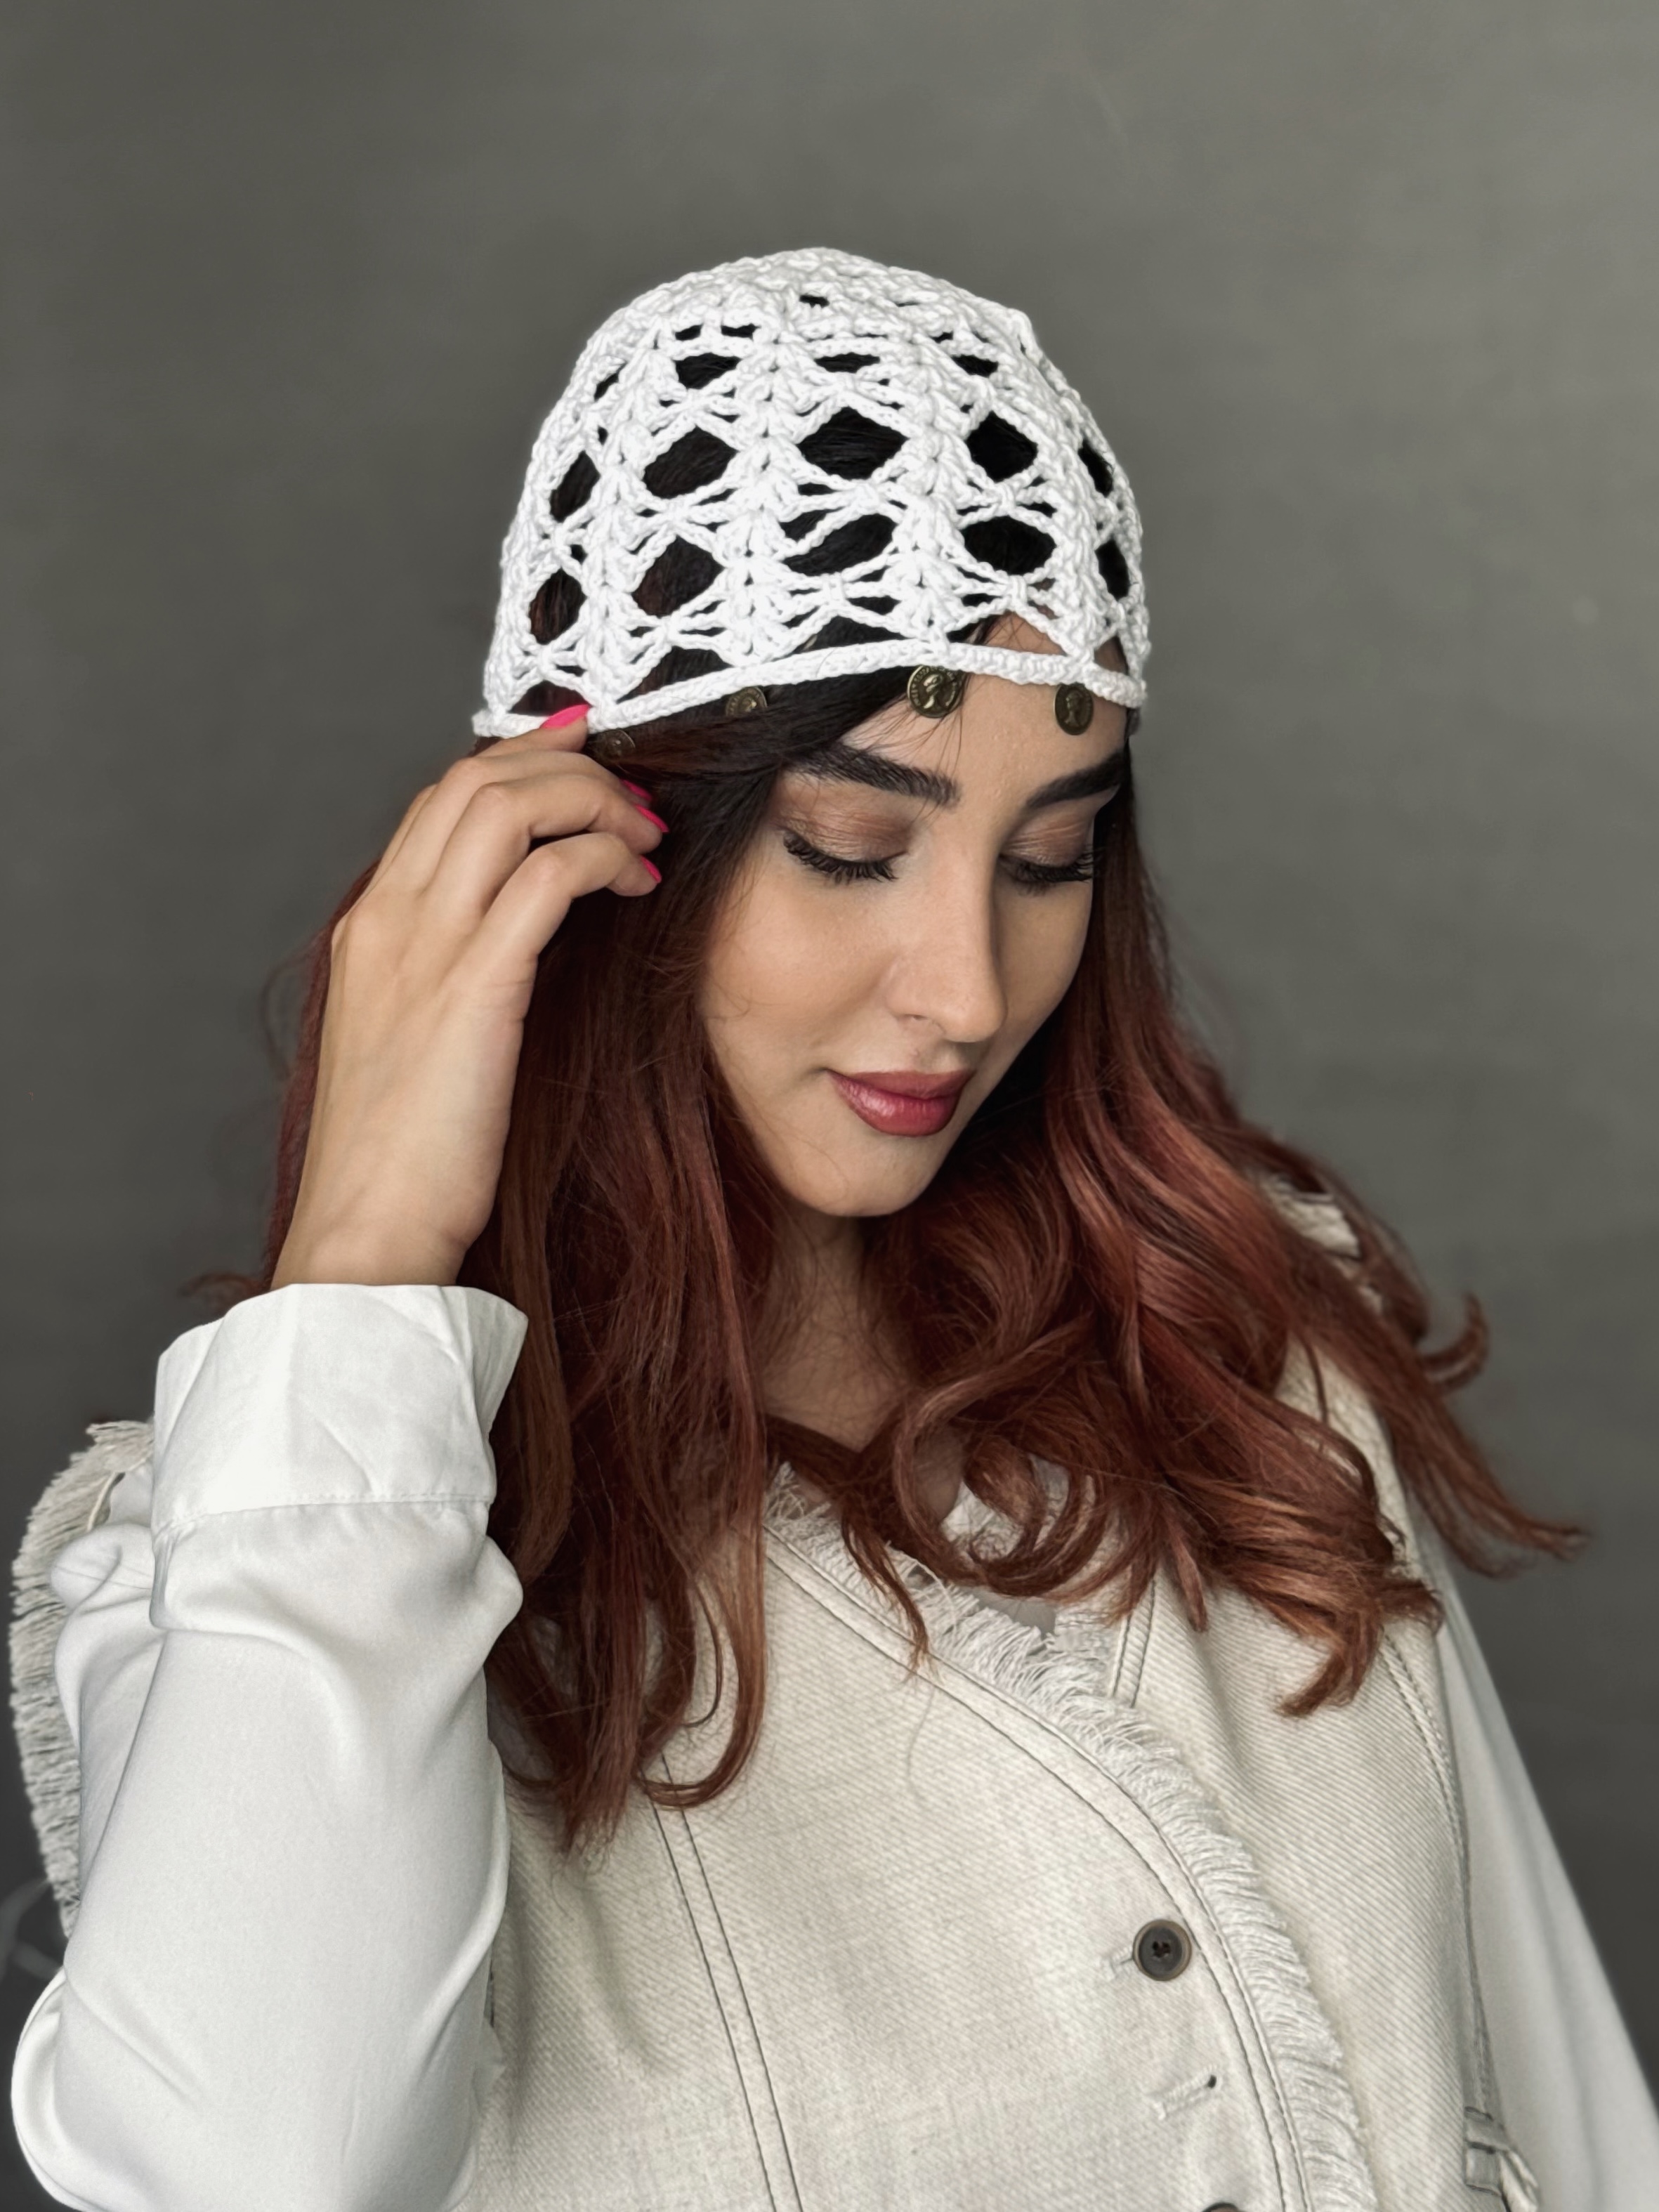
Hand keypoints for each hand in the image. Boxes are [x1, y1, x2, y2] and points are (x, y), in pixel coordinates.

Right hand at [271, 713, 663, 1287]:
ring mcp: (424, 946)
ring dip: (590, 799)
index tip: (585, 757)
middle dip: (565, 764)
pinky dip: (600, 855)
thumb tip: (530, 936)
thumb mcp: (419, 1042)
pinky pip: (546, 875)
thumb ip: (457, 974)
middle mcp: (389, 918)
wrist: (366, 1230)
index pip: (442, 798)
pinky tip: (637, 879)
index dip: (520, 762)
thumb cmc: (404, 1156)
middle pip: (474, 779)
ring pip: (507, 805)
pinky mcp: (473, 986)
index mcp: (371, 926)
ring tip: (643, 829)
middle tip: (632, 790)